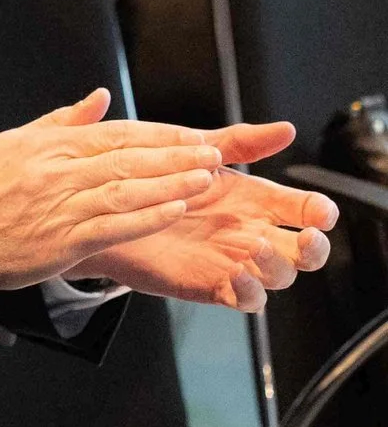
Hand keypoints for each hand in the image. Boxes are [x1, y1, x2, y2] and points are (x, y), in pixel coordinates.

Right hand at [0, 89, 302, 303]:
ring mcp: (59, 206)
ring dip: (172, 184)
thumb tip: (100, 97)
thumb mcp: (11, 144)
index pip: (113, 133)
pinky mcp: (63, 241)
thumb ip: (60, 121)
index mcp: (45, 146)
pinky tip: (174, 210)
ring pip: (128, 190)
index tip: (191, 136)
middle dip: (176, 156)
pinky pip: (115, 225)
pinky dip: (148, 216)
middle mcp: (55, 172)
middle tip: (213, 153)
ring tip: (206, 179)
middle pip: (128, 158)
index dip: (157, 135)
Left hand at [71, 155, 335, 312]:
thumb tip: (286, 129)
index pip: (303, 209)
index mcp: (254, 201)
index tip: (321, 211)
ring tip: (255, 244)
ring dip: (276, 264)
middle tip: (308, 236)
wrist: (106, 207)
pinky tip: (238, 275)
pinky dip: (249, 291)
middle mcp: (250, 232)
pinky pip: (244, 298)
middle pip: (303, 250)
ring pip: (278, 275)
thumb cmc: (153, 178)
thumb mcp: (198, 153)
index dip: (318, 211)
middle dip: (315, 246)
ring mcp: (234, 260)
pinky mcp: (211, 284)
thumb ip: (241, 142)